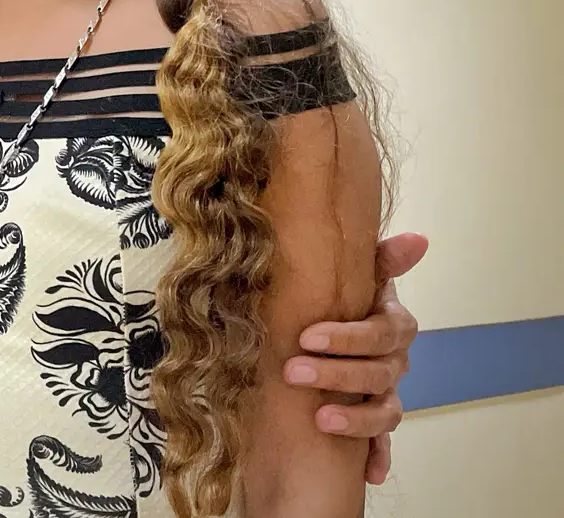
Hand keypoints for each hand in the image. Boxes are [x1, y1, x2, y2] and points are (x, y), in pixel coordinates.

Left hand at [283, 232, 427, 484]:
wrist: (338, 324)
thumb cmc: (346, 297)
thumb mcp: (358, 274)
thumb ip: (381, 259)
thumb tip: (418, 239)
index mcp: (392, 325)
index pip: (380, 332)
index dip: (347, 337)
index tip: (306, 337)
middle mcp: (395, 361)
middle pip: (377, 372)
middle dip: (335, 373)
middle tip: (293, 371)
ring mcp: (388, 392)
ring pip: (384, 410)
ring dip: (356, 419)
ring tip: (320, 420)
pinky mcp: (377, 421)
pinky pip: (384, 443)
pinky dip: (378, 457)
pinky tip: (369, 473)